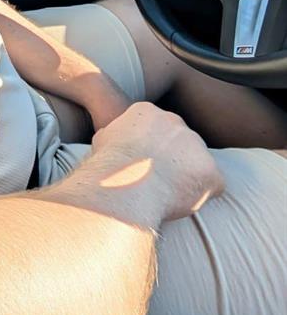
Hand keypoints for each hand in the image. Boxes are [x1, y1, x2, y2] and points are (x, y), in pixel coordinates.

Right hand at [92, 102, 224, 221]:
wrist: (124, 185)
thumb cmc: (108, 166)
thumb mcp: (102, 140)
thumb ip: (116, 135)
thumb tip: (113, 136)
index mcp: (147, 112)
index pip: (156, 129)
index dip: (150, 151)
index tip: (140, 165)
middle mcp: (175, 122)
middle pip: (180, 143)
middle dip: (172, 161)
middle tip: (155, 181)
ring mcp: (196, 145)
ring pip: (197, 163)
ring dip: (186, 178)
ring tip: (164, 194)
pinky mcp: (211, 171)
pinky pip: (212, 185)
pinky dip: (199, 196)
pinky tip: (178, 202)